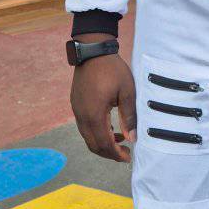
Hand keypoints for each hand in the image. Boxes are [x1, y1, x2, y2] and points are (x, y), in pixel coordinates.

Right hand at [70, 34, 136, 161]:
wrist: (92, 51)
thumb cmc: (112, 69)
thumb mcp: (127, 92)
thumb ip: (129, 117)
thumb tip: (132, 138)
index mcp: (94, 114)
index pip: (104, 144)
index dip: (115, 155)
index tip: (128, 158)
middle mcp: (82, 115)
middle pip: (93, 144)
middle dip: (109, 153)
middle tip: (125, 154)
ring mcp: (77, 110)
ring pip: (87, 137)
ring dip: (102, 143)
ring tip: (121, 141)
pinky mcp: (76, 104)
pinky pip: (84, 126)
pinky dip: (96, 132)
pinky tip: (110, 128)